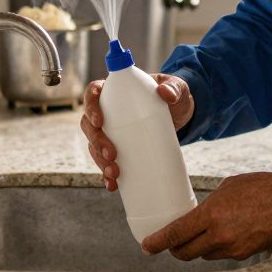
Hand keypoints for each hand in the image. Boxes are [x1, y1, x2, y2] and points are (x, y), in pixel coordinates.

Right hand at [80, 72, 194, 190]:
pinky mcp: (119, 148)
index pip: (93, 93)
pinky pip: (106, 161)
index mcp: (115, 91)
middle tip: (111, 154)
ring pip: (94, 145)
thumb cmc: (174, 95)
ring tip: (114, 172)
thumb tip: (166, 94)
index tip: (99, 121)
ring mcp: (112, 131)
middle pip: (89, 124)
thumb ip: (174, 88)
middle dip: (96, 141)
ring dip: (99, 161)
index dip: (90, 107)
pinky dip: (106, 174)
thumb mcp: (177, 88)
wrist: (182, 114)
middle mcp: (108, 111)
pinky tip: (112, 184)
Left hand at [141, 172, 271, 260]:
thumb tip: (198, 214)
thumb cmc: (261, 188)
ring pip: (203, 254)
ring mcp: (231, 248)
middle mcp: (218, 235)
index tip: (147, 246)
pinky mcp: (243, 254)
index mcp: (211, 215)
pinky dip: (215, 247)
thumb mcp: (227, 187)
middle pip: (185, 251)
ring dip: (196, 247)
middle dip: (174, 249)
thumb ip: (209, 204)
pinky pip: (220, 254)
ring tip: (199, 234)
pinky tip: (221, 234)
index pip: (176, 234)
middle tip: (169, 242)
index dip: (157, 242)